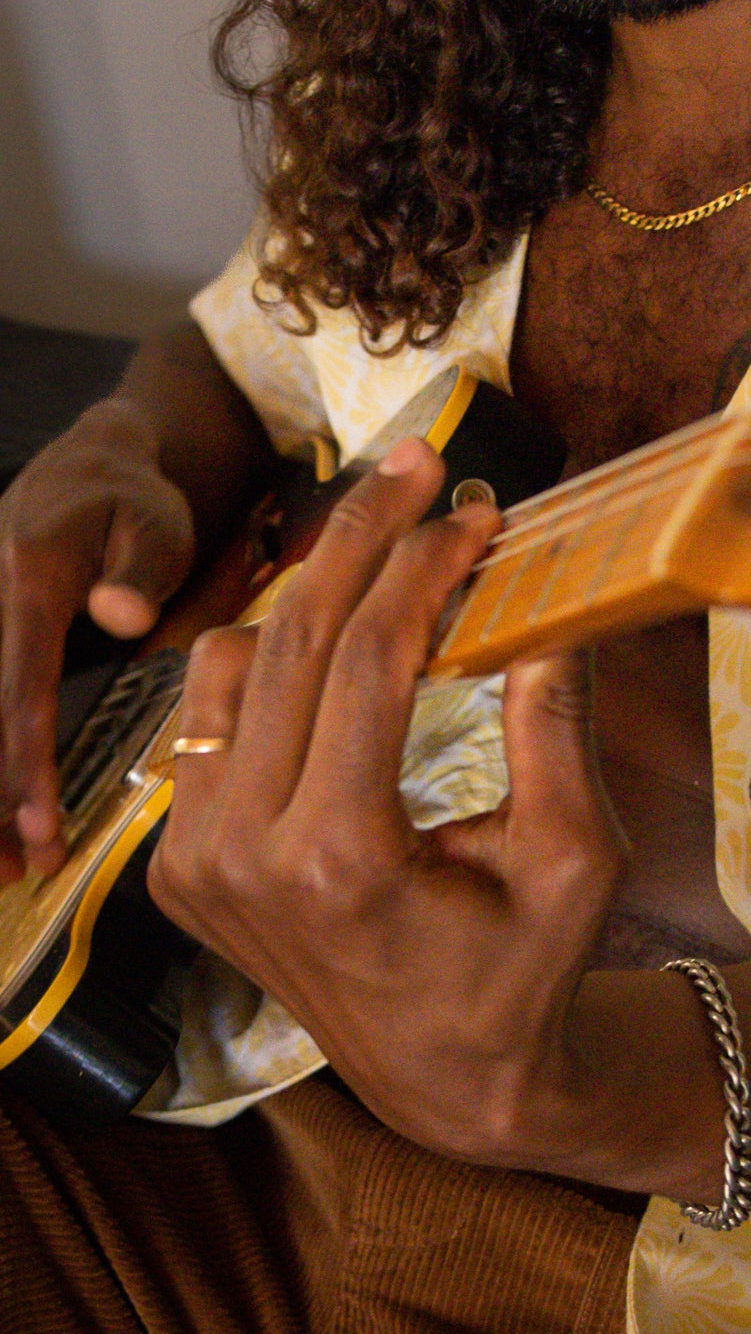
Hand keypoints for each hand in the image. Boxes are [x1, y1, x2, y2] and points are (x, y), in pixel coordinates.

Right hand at [0, 399, 193, 879]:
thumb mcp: (153, 517)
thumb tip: (121, 616)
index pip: (19, 687)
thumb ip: (141, 566)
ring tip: (4, 868)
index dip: (25, 763)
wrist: (92, 464)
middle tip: (16, 870)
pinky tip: (1, 822)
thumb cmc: (134, 498)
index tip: (40, 824)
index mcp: (26, 581)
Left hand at [147, 438, 629, 1167]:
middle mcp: (242, 856)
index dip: (427, 565)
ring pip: (230, 659)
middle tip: (419, 463)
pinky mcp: (181, 862)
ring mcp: (196, 861)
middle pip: (292, 637)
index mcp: (339, 860)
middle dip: (362, 534)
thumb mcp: (575, 860)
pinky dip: (268, 653)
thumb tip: (548, 607)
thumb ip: (557, 730)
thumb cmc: (526, 969)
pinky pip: (206, 714)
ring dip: (306, 586)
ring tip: (385, 542)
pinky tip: (335, 627)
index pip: (368, 660)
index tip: (479, 510)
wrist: (444, 1076)